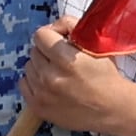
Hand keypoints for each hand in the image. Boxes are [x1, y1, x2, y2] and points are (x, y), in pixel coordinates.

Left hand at [21, 29, 135, 135]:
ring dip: (41, 67)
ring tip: (57, 73)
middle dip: (47, 52)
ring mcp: (42, 94)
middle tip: (61, 59)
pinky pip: (24, 84)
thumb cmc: (106, 75)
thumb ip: (72, 26)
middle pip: (34, 51)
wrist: (111, 109)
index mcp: (66, 59)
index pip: (40, 35)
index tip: (59, 41)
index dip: (51, 35)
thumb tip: (52, 27)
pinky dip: (34, 82)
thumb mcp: (96, 44)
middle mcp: (50, 77)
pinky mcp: (38, 107)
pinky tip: (50, 84)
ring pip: (28, 67)